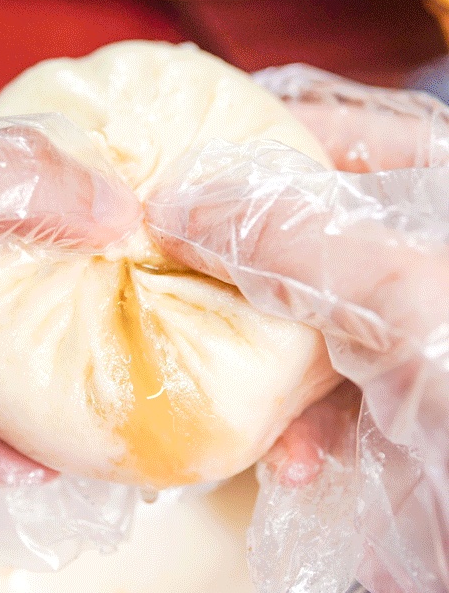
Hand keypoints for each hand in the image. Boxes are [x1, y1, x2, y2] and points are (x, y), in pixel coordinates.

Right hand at [145, 65, 448, 592]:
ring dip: (260, 360)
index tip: (173, 162)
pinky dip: (300, 426)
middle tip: (170, 271)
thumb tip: (179, 199)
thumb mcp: (402, 294)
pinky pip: (326, 390)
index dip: (250, 140)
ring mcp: (409, 325)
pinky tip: (294, 460)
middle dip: (235, 264)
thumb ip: (287, 237)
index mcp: (440, 189)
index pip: (334, 132)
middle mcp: (422, 251)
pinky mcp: (398, 394)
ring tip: (225, 383)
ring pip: (302, 315)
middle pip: (303, 230)